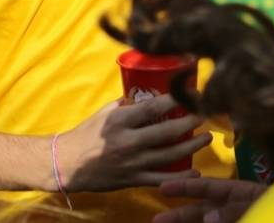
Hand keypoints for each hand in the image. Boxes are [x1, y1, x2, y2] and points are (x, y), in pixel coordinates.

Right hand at [56, 95, 211, 190]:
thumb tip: (148, 94)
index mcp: (120, 120)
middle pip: (168, 131)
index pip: (154, 107)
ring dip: (192, 146)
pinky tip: (194, 172)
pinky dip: (180, 177)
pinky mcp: (133, 179)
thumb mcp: (104, 112)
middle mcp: (128, 141)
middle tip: (204, 114)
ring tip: (206, 137)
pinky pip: (161, 178)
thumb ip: (126, 104)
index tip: (192, 92)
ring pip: (170, 154)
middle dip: (190, 122)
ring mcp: (132, 162)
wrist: (67, 164)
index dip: (177, 99)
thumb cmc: (86, 134)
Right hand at [154, 178, 266, 222]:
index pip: (209, 186)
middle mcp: (234, 209)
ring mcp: (236, 220)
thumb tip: (207, 217)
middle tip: (156, 220)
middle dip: (180, 215)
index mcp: (242, 193)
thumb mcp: (261, 205)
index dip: (186, 185)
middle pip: (202, 211)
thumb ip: (236, 210)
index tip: (163, 186)